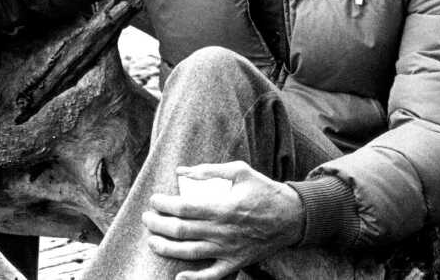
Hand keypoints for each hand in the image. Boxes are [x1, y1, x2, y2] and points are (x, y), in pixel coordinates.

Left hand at [143, 161, 304, 279]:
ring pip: (190, 253)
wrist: (293, 218)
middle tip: (147, 219)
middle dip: (158, 225)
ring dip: (167, 249)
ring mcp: (228, 250)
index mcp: (223, 207)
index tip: (153, 200)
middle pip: (182, 231)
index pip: (184, 208)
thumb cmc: (265, 191)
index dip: (164, 205)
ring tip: (152, 241)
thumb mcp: (240, 171)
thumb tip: (181, 171)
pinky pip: (213, 276)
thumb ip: (209, 170)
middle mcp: (222, 231)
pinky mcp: (236, 263)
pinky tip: (178, 276)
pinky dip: (195, 279)